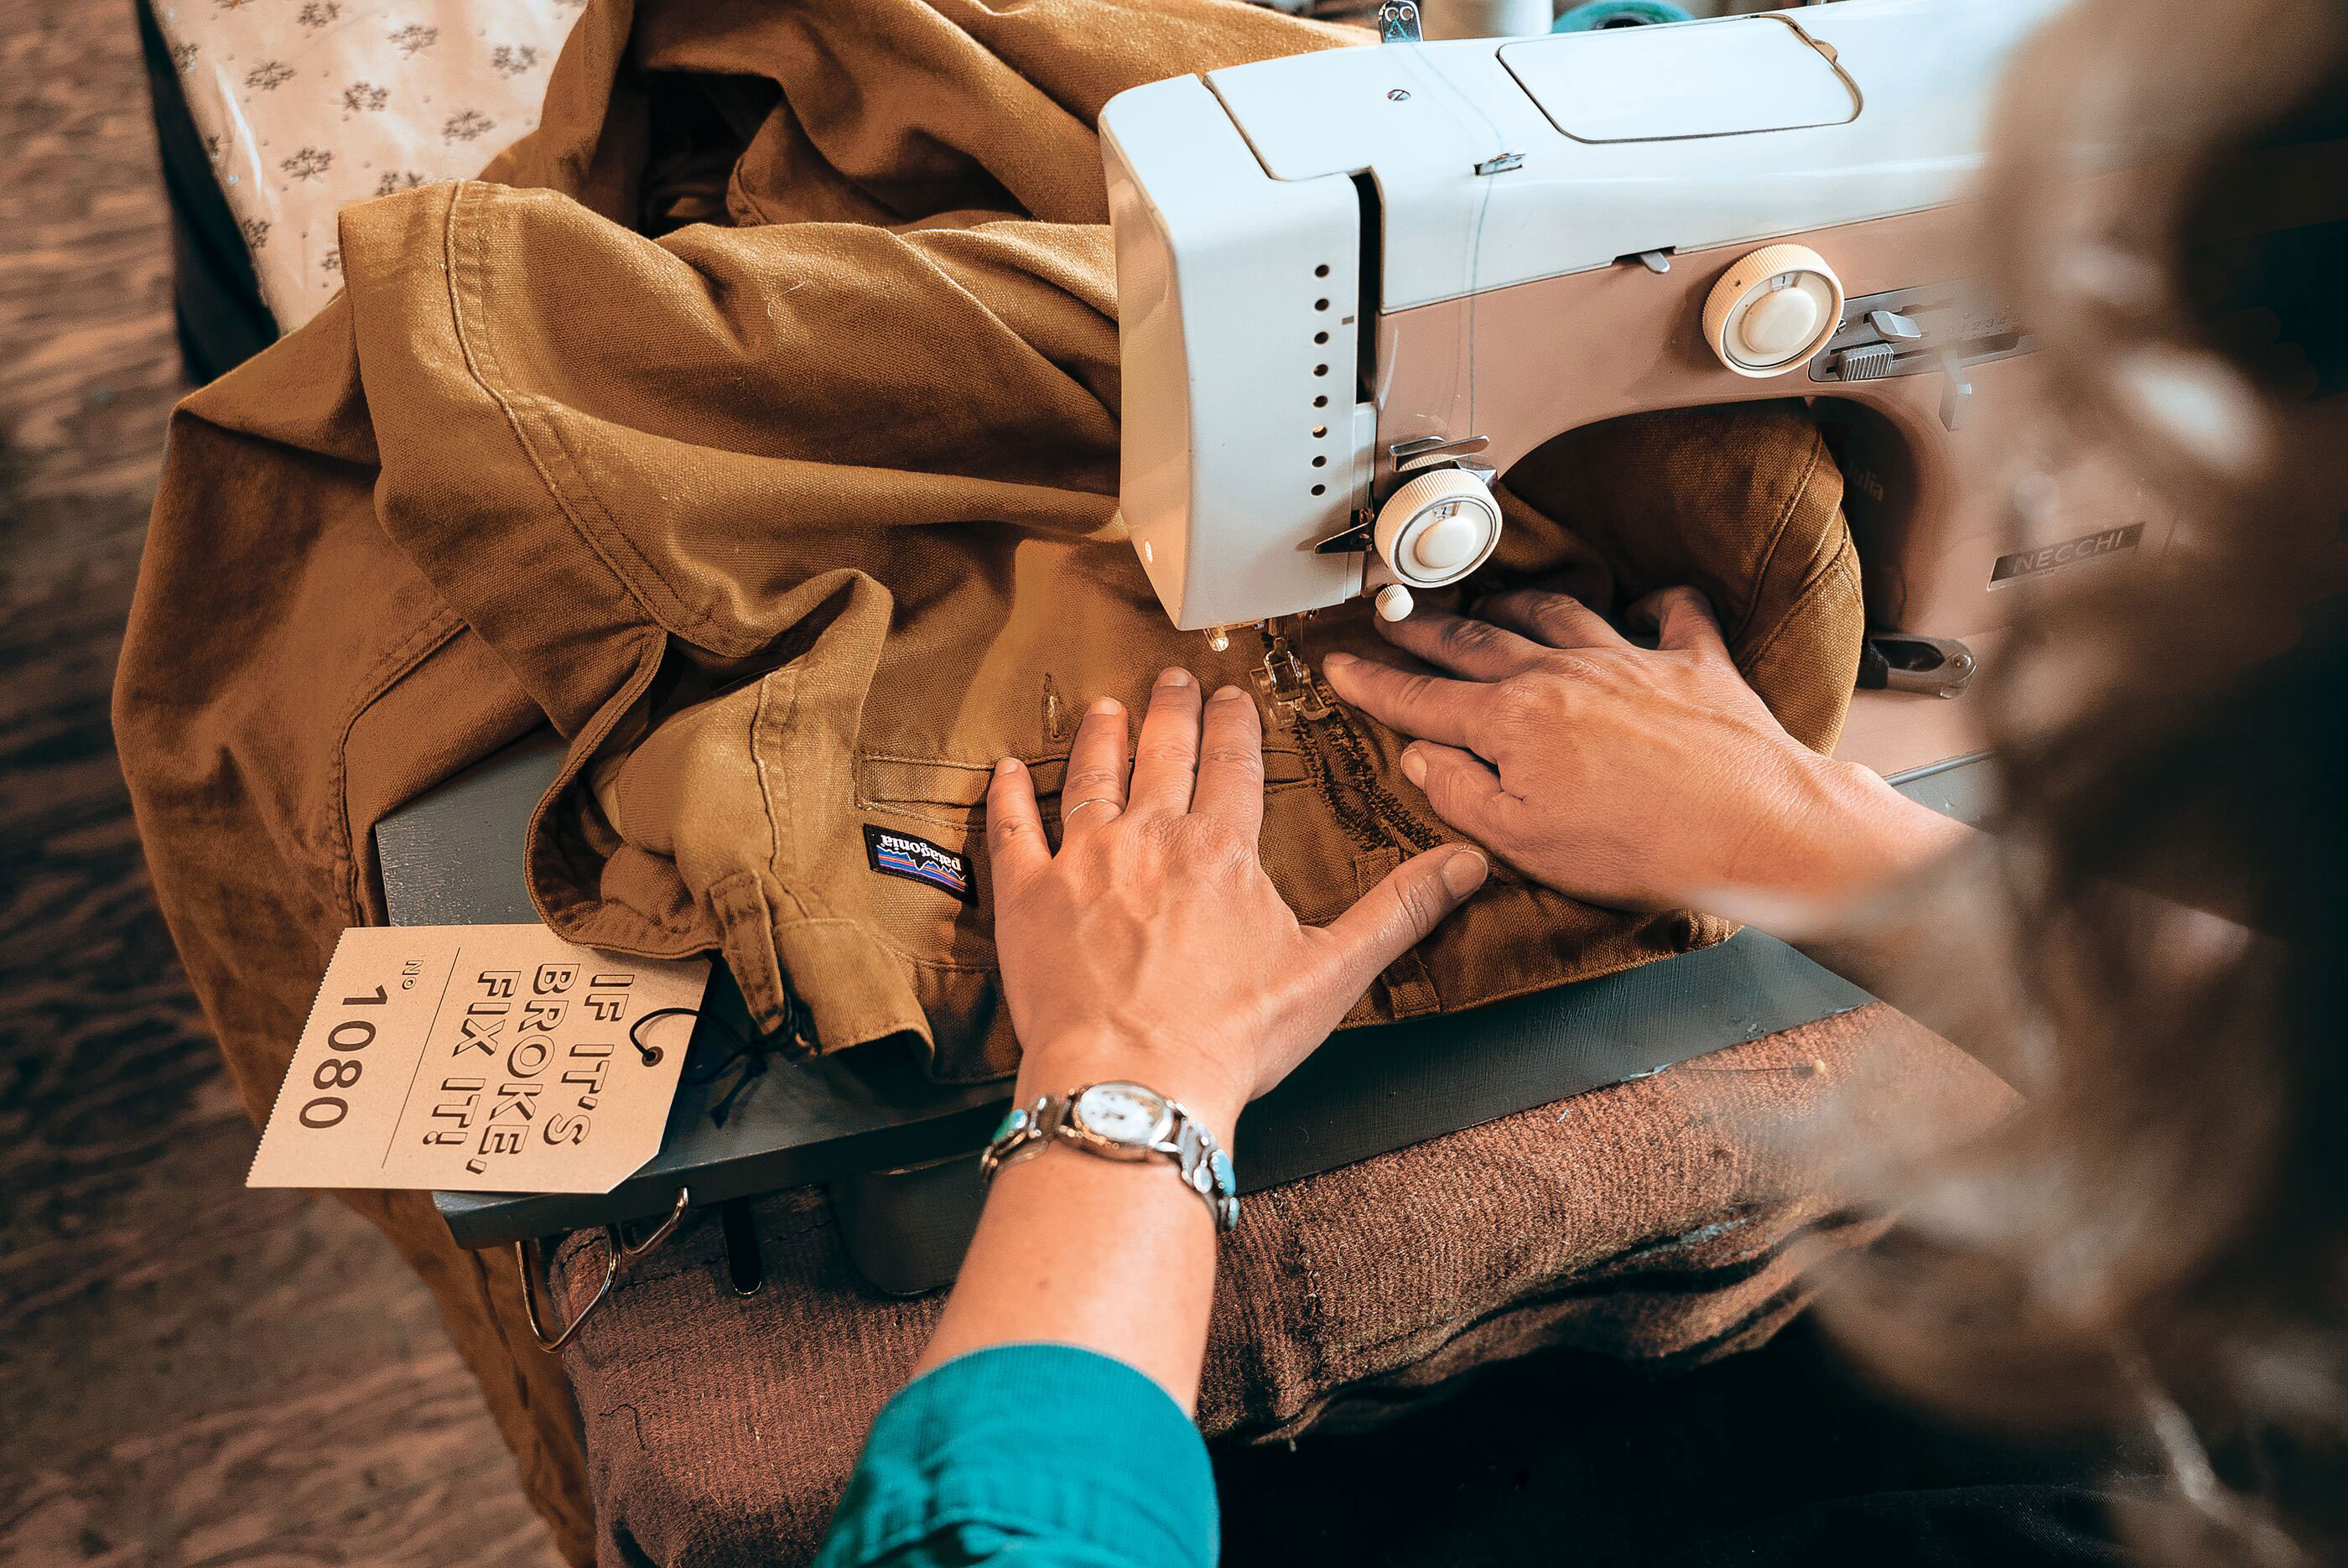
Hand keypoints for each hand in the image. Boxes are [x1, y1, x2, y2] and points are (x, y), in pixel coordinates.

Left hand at [987, 668, 1487, 1139]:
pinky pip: (1013, 830)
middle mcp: (1152, 837)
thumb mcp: (1333, 974)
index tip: (1232, 697)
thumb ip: (1398, 910)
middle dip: (1172, 710)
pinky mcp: (1030, 898)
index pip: (1234, 765)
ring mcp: (1084, 862)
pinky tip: (1007, 770)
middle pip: (1164, 755)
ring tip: (1108, 708)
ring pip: (1092, 777)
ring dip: (1102, 737)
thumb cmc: (1230, 1038)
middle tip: (1174, 679)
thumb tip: (1466, 865)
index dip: (1234, 725)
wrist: (1135, 1081)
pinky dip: (1010, 796)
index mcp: (1222, 849)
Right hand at [1320, 587, 1966, 915]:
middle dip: (1430, 631)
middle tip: (1398, 617)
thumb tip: (1424, 758)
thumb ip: (1463, 794)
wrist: (1756, 828)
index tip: (1343, 665)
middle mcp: (1563, 676)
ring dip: (1520, 607)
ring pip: (1559, 616)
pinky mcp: (1695, 664)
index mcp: (1513, 723)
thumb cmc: (1643, 846)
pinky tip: (1648, 602)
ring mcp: (1631, 661)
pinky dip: (1657, 603)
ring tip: (1498, 604)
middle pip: (1479, 644)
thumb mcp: (1524, 842)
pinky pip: (1674, 614)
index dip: (1376, 684)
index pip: (1424, 699)